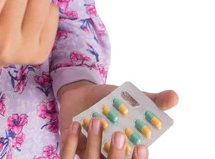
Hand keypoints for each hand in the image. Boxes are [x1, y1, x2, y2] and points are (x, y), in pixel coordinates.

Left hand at [59, 83, 178, 157]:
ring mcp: (90, 153)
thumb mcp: (130, 99)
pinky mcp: (71, 147)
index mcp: (127, 148)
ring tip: (98, 119)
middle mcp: (109, 155)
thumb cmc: (108, 100)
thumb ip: (151, 101)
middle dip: (119, 153)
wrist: (80, 94)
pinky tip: (77, 122)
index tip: (144, 145)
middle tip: (121, 134)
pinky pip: (70, 151)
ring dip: (96, 142)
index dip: (139, 157)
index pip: (136, 158)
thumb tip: (175, 96)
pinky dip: (73, 138)